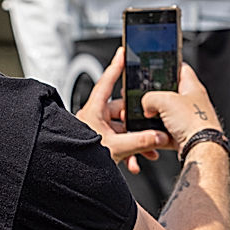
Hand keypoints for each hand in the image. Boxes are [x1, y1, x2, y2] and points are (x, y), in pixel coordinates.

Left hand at [76, 47, 168, 173]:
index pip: (106, 83)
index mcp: (94, 111)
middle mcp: (95, 118)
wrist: (70, 177)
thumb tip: (159, 137)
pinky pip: (120, 144)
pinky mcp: (101, 145)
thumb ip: (140, 142)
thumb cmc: (80, 158)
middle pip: (123, 112)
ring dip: (137, 142)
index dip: (116, 67)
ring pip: (124, 130)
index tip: (123, 53)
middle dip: (139, 124)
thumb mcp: (115, 148)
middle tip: (153, 128)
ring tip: (148, 152)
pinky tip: (135, 165)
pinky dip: (129, 153)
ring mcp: (98, 131)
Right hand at [141, 63, 222, 147]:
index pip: (181, 68)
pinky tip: (154, 134)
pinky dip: (158, 134)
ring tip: (148, 117)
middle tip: (146, 99)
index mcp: (192, 87)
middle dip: (156, 97)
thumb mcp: (165, 101)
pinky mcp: (183, 134)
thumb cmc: (194, 123)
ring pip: (165, 114)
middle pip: (169, 93)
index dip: (168, 65)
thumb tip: (146, 105)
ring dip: (155, 117)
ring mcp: (187, 119)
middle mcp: (192, 102)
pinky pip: (165, 131)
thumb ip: (150, 98)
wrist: (201, 148)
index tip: (157, 67)